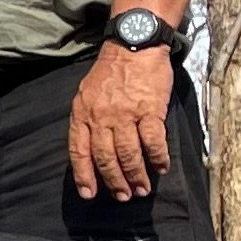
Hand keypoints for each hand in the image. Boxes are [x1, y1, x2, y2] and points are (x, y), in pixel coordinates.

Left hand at [68, 41, 174, 200]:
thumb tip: (91, 150)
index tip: (89, 194)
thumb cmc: (111, 72)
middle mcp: (101, 116)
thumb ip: (88, 120)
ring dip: (137, 175)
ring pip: (129, 154)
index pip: (79, 151)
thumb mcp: (87, 94)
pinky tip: (161, 167)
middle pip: (105, 157)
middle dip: (114, 181)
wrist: (134, 44)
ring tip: (142, 189)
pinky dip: (158, 157)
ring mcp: (125, 114)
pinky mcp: (149, 110)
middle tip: (123, 196)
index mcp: (82, 113)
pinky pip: (154, 141)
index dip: (84, 175)